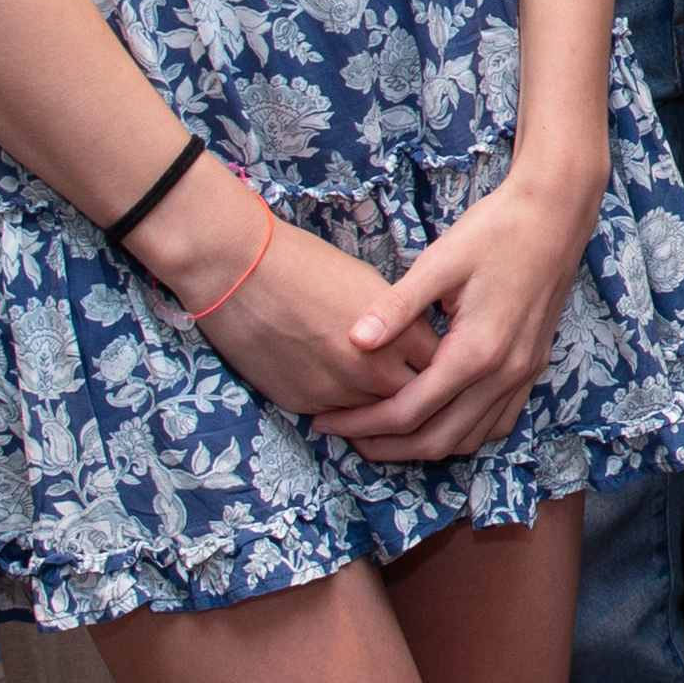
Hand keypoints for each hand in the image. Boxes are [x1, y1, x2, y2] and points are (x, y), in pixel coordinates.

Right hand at [182, 212, 430, 425]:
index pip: (441, 367)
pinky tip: (340, 389)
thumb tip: (414, 346)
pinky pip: (338, 416)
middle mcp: (374, 370)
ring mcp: (339, 392)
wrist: (242, 273)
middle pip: (414, 399)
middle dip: (416, 394)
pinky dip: (344, 409)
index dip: (440, 365)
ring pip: (376, 416)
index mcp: (401, 335)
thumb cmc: (308, 266)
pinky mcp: (305, 404)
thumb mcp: (373, 287)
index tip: (435, 362)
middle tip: (414, 388)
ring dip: (379, 407)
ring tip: (380, 395)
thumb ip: (400, 324)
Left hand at [323, 172, 596, 465]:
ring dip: (424, 446)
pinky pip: (498, 422)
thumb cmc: (496, 230)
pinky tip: (438, 417)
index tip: (326, 419)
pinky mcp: (533, 366)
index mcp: (476, 351)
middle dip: (387, 447)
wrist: (556, 213)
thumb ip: (397, 306)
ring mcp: (524, 374)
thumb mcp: (439, 262)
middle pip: (438, 440)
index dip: (362, 423)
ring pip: (471, 439)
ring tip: (384, 433)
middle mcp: (504, 373)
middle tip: (346, 436)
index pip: (409, 411)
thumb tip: (354, 340)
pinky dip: (464, 432)